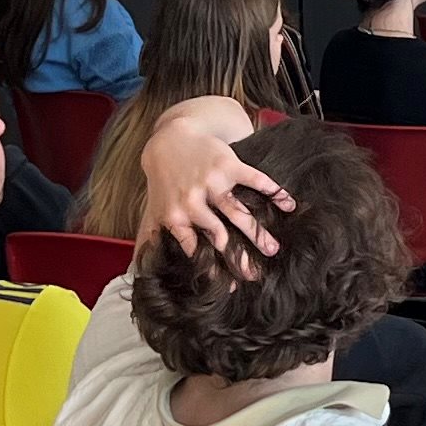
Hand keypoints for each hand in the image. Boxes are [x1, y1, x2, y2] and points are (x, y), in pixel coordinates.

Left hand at [142, 131, 296, 259]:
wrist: (170, 140)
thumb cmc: (165, 180)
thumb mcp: (155, 209)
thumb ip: (150, 237)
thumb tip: (137, 269)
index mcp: (176, 216)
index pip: (199, 248)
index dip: (215, 268)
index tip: (232, 285)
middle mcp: (194, 201)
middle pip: (221, 234)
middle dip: (240, 256)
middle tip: (256, 272)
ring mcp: (213, 182)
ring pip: (238, 212)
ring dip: (258, 232)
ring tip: (274, 249)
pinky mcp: (229, 165)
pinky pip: (255, 180)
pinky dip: (274, 192)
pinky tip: (288, 204)